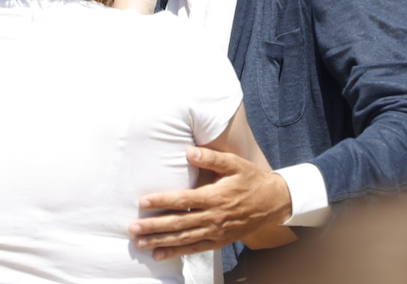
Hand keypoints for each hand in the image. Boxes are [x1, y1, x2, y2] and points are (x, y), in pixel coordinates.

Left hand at [131, 148, 292, 259]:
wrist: (273, 202)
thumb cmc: (251, 179)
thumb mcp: (235, 163)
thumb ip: (212, 158)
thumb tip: (189, 151)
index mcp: (215, 196)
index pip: (183, 200)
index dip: (162, 201)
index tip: (143, 202)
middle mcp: (214, 217)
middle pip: (178, 223)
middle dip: (154, 226)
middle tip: (133, 227)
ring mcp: (216, 231)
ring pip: (183, 238)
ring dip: (160, 241)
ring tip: (139, 243)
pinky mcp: (219, 241)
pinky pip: (194, 249)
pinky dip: (176, 252)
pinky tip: (159, 254)